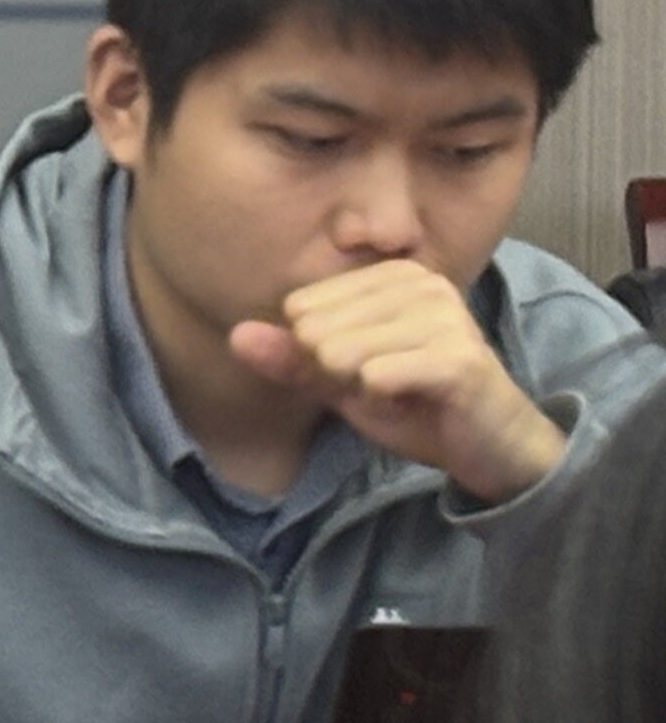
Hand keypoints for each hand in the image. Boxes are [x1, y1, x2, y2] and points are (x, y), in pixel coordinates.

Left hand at [226, 262, 562, 502]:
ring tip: (400, 393)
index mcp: (392, 277)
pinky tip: (414, 403)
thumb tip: (235, 335)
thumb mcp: (339, 382)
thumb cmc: (413, 404)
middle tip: (384, 385)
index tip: (366, 368)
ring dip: (362, 390)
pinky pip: (375, 376)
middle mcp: (422, 284)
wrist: (487, 445)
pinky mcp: (457, 357)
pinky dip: (382, 402)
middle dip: (338, 375)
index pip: (301, 309)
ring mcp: (445, 315)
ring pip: (342, 353)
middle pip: (315, 331)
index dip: (319, 356)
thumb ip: (289, 358)